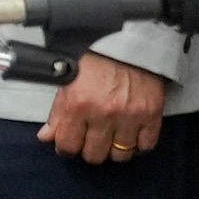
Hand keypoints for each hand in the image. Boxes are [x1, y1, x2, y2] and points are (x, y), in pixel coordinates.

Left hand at [39, 52, 172, 167]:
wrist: (126, 43)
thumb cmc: (93, 61)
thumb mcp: (67, 84)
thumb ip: (57, 114)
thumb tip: (47, 137)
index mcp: (78, 105)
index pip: (68, 145)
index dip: (67, 148)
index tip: (70, 143)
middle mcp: (103, 114)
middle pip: (94, 155)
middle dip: (90, 150)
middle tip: (92, 140)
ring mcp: (129, 116)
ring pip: (120, 155)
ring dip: (114, 150)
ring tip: (112, 139)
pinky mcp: (151, 114)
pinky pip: (146, 145)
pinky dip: (139, 146)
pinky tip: (132, 137)